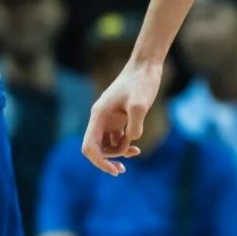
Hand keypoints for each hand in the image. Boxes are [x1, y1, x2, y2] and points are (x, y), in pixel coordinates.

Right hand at [80, 59, 159, 174]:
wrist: (146, 65)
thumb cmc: (142, 81)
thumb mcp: (141, 103)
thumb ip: (135, 124)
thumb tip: (131, 140)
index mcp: (99, 116)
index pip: (90, 146)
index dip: (99, 161)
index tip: (114, 169)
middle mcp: (100, 118)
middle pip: (95, 148)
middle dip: (106, 161)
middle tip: (121, 170)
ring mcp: (109, 118)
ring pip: (106, 144)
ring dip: (116, 153)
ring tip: (135, 153)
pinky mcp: (119, 117)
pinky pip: (115, 138)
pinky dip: (123, 145)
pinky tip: (135, 148)